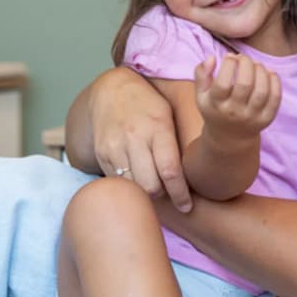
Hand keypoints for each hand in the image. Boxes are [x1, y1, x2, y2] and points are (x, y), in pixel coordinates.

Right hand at [90, 67, 192, 210]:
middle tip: (170, 196)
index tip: (187, 206)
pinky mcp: (102, 153)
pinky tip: (138, 182)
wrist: (112, 90)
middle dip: (163, 197)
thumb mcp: (169, 116)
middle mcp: (135, 138)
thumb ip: (176, 144)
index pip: (170, 171)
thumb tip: (194, 176)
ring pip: (133, 187)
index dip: (180, 194)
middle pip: (150, 185)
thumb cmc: (149, 105)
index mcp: (158, 128)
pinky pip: (118, 181)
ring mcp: (115, 147)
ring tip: (155, 190)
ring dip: (146, 194)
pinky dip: (130, 187)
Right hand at [194, 54, 281, 139]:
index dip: (228, 65)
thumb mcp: (201, 95)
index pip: (223, 83)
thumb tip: (212, 57)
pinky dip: (275, 81)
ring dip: (261, 71)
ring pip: (262, 90)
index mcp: (216, 106)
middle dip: (246, 64)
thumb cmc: (215, 109)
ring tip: (255, 64)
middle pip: (245, 84)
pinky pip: (275, 98)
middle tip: (244, 58)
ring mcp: (252, 117)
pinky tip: (268, 72)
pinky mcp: (267, 119)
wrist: (230, 137)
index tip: (230, 56)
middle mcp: (235, 113)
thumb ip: (201, 74)